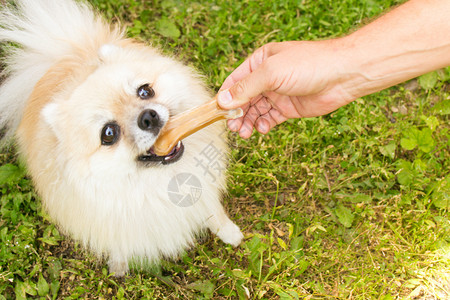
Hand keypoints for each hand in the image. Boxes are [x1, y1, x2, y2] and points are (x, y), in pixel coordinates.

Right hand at [218, 40, 353, 137]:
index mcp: (259, 62)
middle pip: (243, 99)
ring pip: (255, 111)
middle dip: (236, 114)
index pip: (235, 81)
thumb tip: (223, 101)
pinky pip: (270, 118)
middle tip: (233, 128)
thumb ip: (246, 88)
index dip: (225, 98)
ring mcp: (278, 93)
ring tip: (245, 133)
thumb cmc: (309, 65)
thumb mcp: (271, 73)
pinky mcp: (288, 107)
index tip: (217, 114)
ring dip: (248, 122)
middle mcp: (267, 78)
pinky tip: (263, 129)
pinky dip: (263, 125)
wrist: (342, 75)